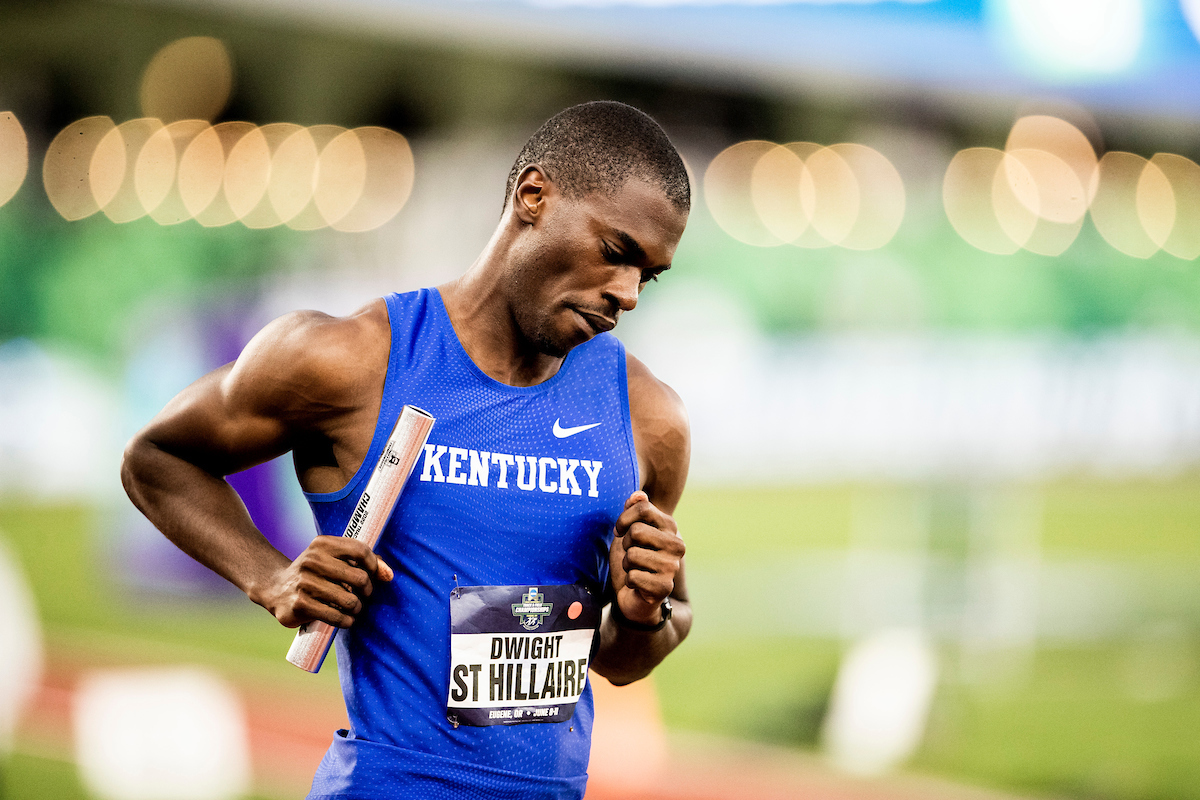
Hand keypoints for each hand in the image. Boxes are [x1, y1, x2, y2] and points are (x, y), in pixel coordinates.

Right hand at [252, 536, 392, 628]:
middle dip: (367, 591)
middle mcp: (311, 560)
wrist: (275, 588)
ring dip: (357, 608)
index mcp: (322, 544)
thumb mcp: (334, 559)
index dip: (374, 565)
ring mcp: (304, 582)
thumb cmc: (315, 573)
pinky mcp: (299, 604)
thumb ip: (364, 562)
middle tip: (363, 596)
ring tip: (353, 608)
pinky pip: (335, 616)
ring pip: (349, 600)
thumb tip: (389, 575)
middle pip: (359, 578)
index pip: (360, 550)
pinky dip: (346, 621)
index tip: (374, 575)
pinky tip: (346, 620)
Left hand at [609, 491, 684, 626]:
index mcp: (670, 527)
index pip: (643, 507)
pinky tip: (638, 584)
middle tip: (631, 555)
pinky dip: (629, 581)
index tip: (620, 531)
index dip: (623, 519)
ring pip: (632, 555)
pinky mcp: (664, 587)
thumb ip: (634, 511)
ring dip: (626, 564)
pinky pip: (632, 576)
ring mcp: (672, 567)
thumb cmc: (632, 559)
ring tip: (635, 569)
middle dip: (625, 545)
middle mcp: (677, 545)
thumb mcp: (629, 531)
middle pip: (636, 531)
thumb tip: (638, 494)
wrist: (635, 595)